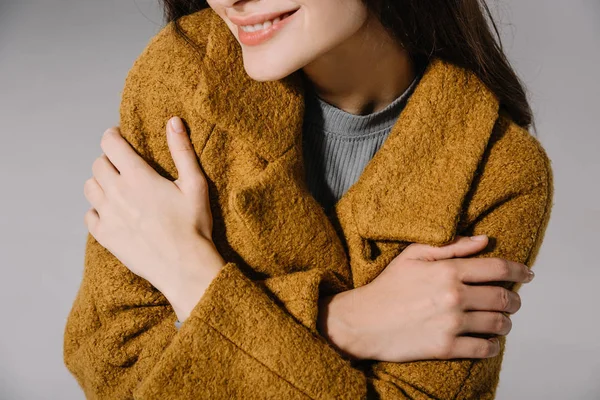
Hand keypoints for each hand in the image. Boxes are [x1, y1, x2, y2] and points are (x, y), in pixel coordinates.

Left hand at [83, 116, 225, 319]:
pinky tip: (114, 213)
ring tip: (117, 188)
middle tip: (123, 166)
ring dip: (101, 183)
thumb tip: (173, 121)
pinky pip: (89, 215)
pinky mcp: (105, 236)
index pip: (110, 144)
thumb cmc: (194, 225)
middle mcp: (117, 192)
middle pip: (98, 164)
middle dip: (109, 160)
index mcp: (138, 176)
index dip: (112, 136)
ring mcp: (108, 215)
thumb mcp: (195, 184)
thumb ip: (182, 151)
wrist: (184, 266)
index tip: (118, 137)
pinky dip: (98, 210)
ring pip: (90, 187)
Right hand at [318, 235, 534, 361]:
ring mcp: (451, 324)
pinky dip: (492, 345)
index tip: (528, 274)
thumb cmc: (387, 286)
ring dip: (505, 323)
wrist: (363, 322)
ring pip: (498, 324)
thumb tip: (484, 240)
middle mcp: (454, 296)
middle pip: (503, 298)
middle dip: (514, 299)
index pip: (497, 268)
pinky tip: (489, 341)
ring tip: (501, 321)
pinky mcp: (446, 348)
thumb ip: (451, 246)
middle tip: (512, 301)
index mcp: (448, 271)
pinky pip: (484, 348)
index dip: (519, 270)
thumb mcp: (413, 255)